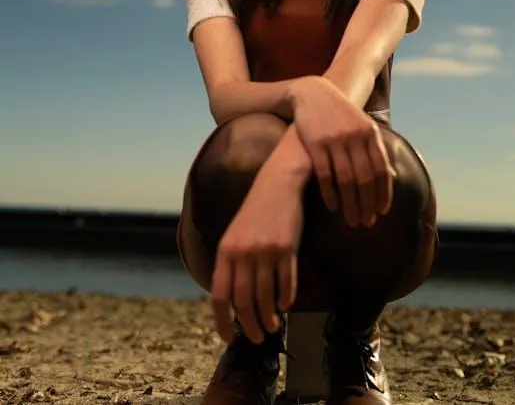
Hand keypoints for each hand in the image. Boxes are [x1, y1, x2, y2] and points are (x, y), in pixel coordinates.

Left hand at [211, 164, 303, 345]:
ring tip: (273, 326)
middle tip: (258, 338)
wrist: (278, 184)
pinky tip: (286, 305)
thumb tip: (232, 301)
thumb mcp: (235, 235)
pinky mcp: (287, 248)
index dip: (223, 322)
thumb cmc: (256, 211)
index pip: (219, 296)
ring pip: (265, 298)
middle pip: (243, 302)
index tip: (230, 338)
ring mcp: (265, 251)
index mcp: (225, 251)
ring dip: (269, 318)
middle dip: (250, 326)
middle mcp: (243, 253)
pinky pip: (286, 284)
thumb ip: (231, 264)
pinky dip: (286, 299)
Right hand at [290, 75, 395, 228]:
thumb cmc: (341, 115)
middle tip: (366, 224)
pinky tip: (333, 207)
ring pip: (346, 180)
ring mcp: (334, 140)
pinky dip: (330, 194)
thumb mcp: (362, 127)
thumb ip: (375, 150)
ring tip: (352, 221)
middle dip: (368, 204)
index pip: (382, 170)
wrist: (313, 93)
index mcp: (370, 133)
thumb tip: (391, 178)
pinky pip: (325, 175)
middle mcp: (355, 136)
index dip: (384, 193)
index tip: (382, 212)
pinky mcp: (315, 143)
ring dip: (350, 205)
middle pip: (365, 178)